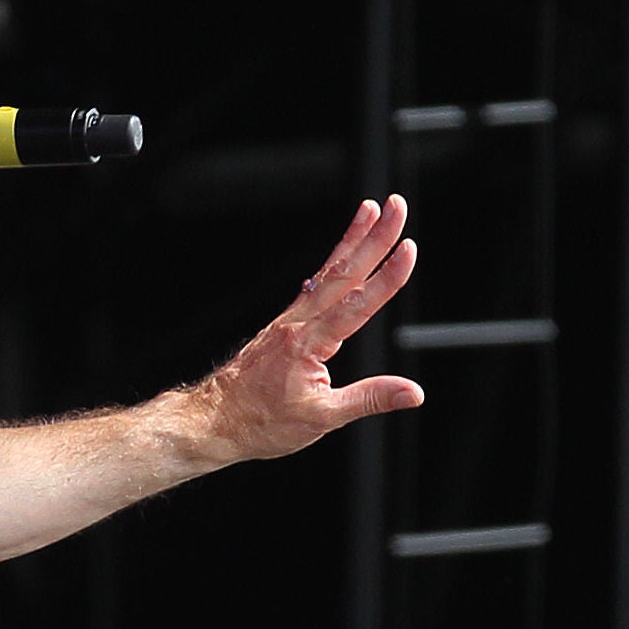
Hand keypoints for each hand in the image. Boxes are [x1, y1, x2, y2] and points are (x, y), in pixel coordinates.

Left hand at [189, 197, 425, 460]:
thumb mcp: (322, 418)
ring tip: (371, 209)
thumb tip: (413, 393)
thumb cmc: (263, 423)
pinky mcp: (286, 323)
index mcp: (308, 343)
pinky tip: (344, 251)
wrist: (215, 419)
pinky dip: (334, 263)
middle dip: (374, 237)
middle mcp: (299, 322)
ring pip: (328, 272)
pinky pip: (315, 285)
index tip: (408, 249)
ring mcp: (290, 319)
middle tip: (397, 205)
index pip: (357, 305)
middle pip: (344, 273)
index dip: (386, 277)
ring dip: (352, 239)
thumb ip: (370, 398)